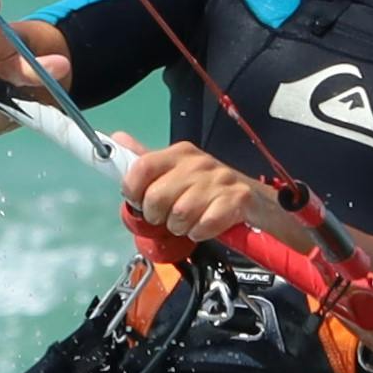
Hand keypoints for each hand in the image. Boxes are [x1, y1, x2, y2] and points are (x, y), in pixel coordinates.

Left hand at [115, 143, 265, 242]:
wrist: (255, 200)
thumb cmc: (209, 188)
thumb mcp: (177, 171)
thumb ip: (147, 161)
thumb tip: (118, 139)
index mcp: (180, 153)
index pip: (142, 166)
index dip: (132, 190)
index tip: (139, 202)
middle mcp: (198, 163)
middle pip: (156, 198)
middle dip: (157, 216)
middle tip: (167, 217)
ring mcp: (219, 181)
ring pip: (179, 216)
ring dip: (180, 227)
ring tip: (188, 222)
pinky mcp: (236, 200)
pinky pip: (203, 226)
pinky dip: (200, 233)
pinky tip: (204, 226)